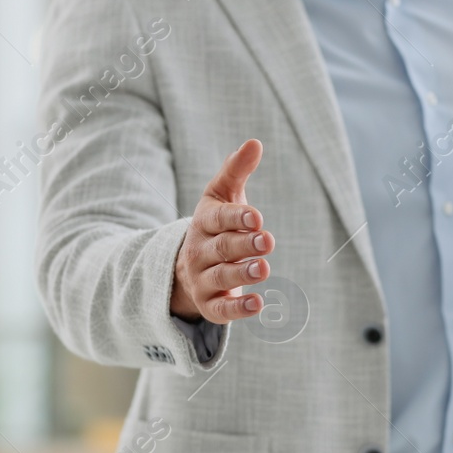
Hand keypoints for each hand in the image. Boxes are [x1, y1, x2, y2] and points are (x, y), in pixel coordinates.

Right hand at [171, 139, 273, 323]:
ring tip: (265, 268)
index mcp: (204, 222)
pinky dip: (239, 309)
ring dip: (243, 273)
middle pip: (222, 248)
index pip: (219, 218)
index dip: (237, 218)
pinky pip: (222, 310)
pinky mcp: (210, 305)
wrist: (185, 268)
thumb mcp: (221, 196)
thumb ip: (236, 170)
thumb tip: (255, 143)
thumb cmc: (214, 226)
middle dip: (244, 245)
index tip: (257, 217)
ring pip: (221, 276)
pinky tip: (259, 304)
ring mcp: (203, 279)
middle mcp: (200, 251)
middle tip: (268, 241)